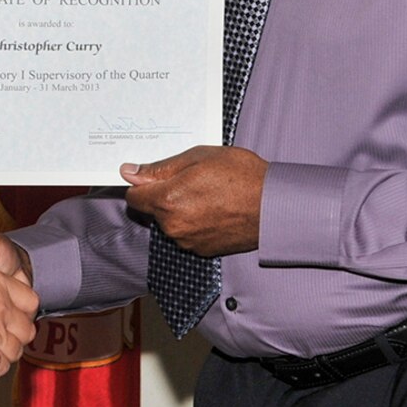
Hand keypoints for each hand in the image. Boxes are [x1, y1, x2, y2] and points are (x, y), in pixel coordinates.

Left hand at [121, 146, 266, 254]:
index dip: (140, 184)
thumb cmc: (242, 176)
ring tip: (208, 194)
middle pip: (151, 210)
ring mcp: (187, 241)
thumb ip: (162, 167)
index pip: (133, 196)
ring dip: (180, 209)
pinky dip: (194, 222)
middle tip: (190, 179)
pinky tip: (214, 209)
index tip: (150, 176)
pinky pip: (186, 234)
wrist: (274, 206)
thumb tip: (131, 171)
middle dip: (163, 195)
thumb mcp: (200, 156)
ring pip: (170, 223)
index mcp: (168, 200)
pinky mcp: (201, 250)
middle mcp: (173, 225)